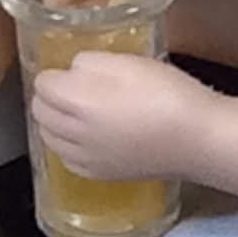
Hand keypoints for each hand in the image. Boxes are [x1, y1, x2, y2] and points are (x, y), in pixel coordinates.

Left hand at [30, 52, 214, 180]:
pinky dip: (67, 146)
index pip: (43, 84)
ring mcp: (86, 158)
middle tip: (71, 87)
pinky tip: (87, 137)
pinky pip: (66, 159)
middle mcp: (74, 133)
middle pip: (40, 112)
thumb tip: (73, 70)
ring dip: (55, 122)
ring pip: (49, 137)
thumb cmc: (167, 94)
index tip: (70, 70)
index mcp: (78, 101)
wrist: (197, 139)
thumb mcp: (128, 62)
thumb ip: (90, 62)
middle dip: (49, 97)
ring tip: (77, 111)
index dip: (55, 72)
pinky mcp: (100, 175)